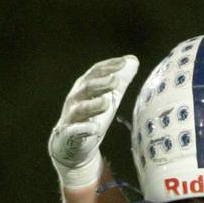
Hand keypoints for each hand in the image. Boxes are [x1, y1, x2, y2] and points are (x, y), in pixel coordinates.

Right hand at [48, 55, 138, 187]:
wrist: (72, 142)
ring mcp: (72, 116)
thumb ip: (120, 79)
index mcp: (85, 86)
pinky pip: (75, 130)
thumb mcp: (108, 96)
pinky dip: (84, 129)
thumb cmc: (92, 115)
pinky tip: (94, 129)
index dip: (108, 66)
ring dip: (93, 105)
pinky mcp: (70, 133)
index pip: (95, 72)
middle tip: (116, 81)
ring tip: (106, 103)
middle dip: (100, 83)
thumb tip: (133, 60)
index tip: (123, 63)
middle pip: (87, 88)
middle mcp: (76, 98)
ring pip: (81, 108)